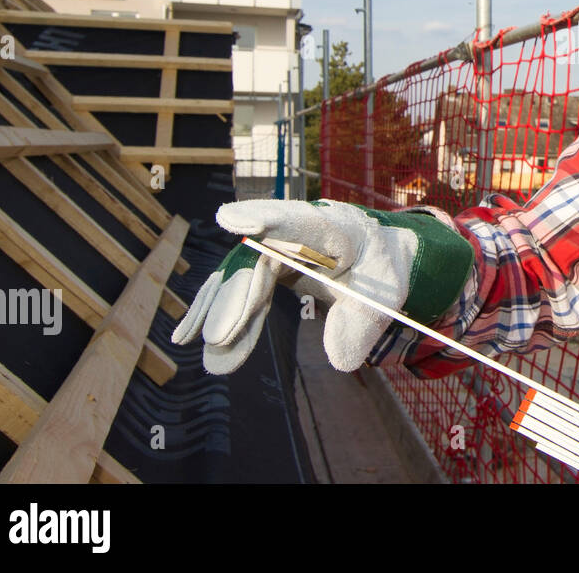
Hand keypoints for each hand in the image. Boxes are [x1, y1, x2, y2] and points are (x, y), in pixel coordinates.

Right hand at [172, 199, 471, 373]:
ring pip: (242, 272)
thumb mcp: (386, 298)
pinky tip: (192, 337)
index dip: (268, 219)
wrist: (375, 259)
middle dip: (237, 294)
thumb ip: (363, 325)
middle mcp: (301, 229)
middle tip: (218, 335)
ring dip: (219, 310)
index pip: (301, 223)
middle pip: (260, 256)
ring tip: (197, 345)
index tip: (231, 219)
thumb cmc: (381, 272)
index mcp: (337, 228)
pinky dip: (222, 314)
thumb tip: (339, 359)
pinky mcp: (267, 263)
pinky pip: (242, 288)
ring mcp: (279, 244)